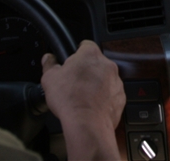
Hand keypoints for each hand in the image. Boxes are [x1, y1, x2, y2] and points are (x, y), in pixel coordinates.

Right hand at [41, 40, 125, 160]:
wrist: (87, 123)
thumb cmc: (70, 99)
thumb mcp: (49, 79)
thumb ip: (49, 64)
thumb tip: (48, 58)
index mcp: (90, 55)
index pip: (85, 45)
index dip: (76, 53)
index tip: (71, 61)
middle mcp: (107, 65)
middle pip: (95, 63)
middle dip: (86, 71)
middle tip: (74, 83)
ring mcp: (116, 81)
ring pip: (105, 78)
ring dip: (96, 84)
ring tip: (82, 97)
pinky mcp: (120, 97)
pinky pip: (111, 94)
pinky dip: (103, 98)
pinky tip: (91, 106)